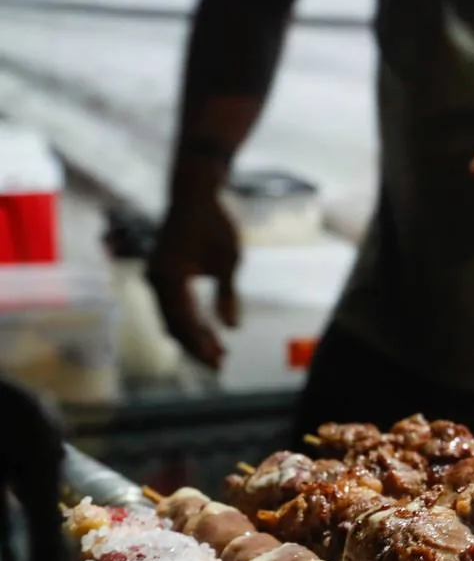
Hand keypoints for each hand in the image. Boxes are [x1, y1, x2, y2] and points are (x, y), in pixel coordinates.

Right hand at [146, 194, 239, 367]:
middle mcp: (156, 281)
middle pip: (174, 326)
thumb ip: (228, 296)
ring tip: (217, 351)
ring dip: (192, 337)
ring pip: (171, 318)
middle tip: (220, 364)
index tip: (219, 361)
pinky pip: (171, 306)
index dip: (201, 345)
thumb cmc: (214, 225)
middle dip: (196, 347)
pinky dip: (187, 321)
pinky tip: (205, 332)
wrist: (193, 196)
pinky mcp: (161, 275)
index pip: (184, 323)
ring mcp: (156, 278)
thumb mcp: (229, 261)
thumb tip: (231, 328)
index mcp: (170, 278)